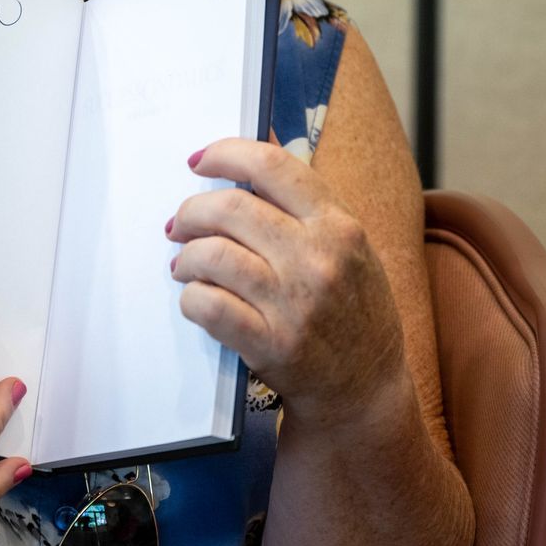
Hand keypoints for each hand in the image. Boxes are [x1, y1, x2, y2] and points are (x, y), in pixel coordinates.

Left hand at [168, 138, 405, 429]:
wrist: (366, 391)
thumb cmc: (353, 313)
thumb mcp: (349, 248)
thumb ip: (306, 206)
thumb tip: (252, 157)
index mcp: (339, 226)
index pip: (272, 167)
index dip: (225, 154)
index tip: (200, 160)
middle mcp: (318, 259)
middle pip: (231, 208)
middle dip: (192, 211)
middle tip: (179, 224)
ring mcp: (294, 304)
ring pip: (212, 255)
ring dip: (186, 257)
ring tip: (185, 266)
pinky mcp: (271, 345)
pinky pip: (208, 305)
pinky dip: (191, 298)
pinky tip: (196, 299)